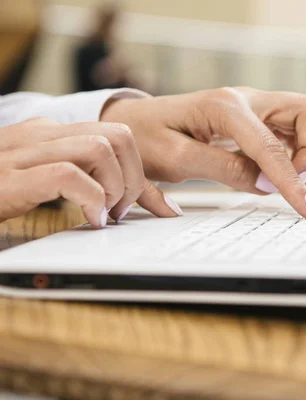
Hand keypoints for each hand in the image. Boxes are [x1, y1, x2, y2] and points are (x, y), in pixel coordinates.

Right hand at [0, 117, 181, 226]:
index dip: (139, 172)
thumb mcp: (45, 183)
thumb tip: (151, 205)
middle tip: (120, 210)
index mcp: (48, 133)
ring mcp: (21, 153)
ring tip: (104, 215)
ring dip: (114, 187)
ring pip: (99, 149)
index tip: (141, 204)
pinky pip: (67, 174)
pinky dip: (90, 199)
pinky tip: (89, 219)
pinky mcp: (9, 178)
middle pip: (118, 136)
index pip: (118, 136)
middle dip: (133, 177)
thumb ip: (90, 184)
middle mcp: (39, 135)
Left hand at [100, 87, 305, 218]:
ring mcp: (253, 105)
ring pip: (305, 118)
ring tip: (283, 178)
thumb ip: (226, 169)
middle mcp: (246, 99)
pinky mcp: (255, 117)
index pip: (270, 145)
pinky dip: (294, 151)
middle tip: (293, 181)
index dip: (291, 179)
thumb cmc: (146, 137)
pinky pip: (291, 129)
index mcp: (224, 106)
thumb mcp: (177, 158)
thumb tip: (268, 185)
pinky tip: (275, 170)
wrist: (131, 123)